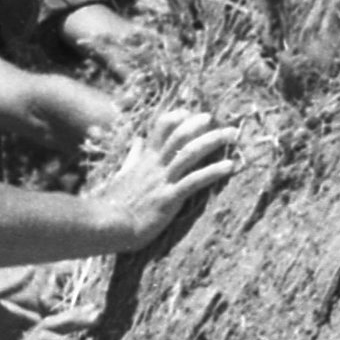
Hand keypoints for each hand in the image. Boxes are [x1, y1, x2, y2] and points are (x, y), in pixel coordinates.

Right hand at [81, 112, 236, 263]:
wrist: (106, 226)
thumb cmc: (112, 205)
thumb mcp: (122, 175)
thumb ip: (132, 157)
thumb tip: (137, 140)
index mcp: (144, 159)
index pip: (161, 128)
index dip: (177, 117)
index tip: (192, 113)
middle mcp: (154, 166)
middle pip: (180, 136)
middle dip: (200, 124)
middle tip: (218, 118)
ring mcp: (161, 181)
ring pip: (189, 153)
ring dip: (213, 141)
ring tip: (233, 135)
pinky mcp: (168, 199)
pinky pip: (194, 181)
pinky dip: (213, 171)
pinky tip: (230, 166)